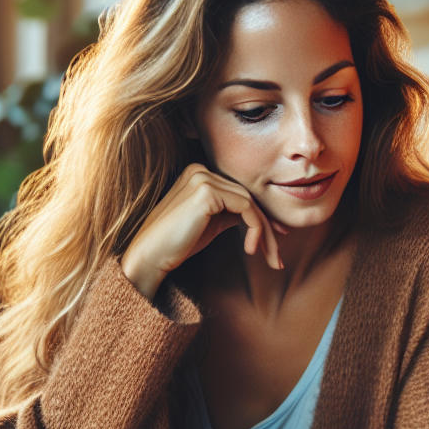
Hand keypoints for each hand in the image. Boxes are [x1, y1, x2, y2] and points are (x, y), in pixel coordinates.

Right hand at [119, 163, 284, 298]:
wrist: (150, 256)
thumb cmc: (178, 244)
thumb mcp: (211, 224)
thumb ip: (230, 213)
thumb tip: (259, 216)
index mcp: (199, 174)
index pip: (240, 192)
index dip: (262, 216)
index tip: (277, 239)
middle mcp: (200, 170)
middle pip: (248, 196)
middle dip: (268, 227)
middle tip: (278, 256)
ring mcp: (202, 178)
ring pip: (251, 203)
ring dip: (265, 233)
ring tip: (269, 258)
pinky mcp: (206, 191)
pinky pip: (246, 209)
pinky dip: (256, 230)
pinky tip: (250, 249)